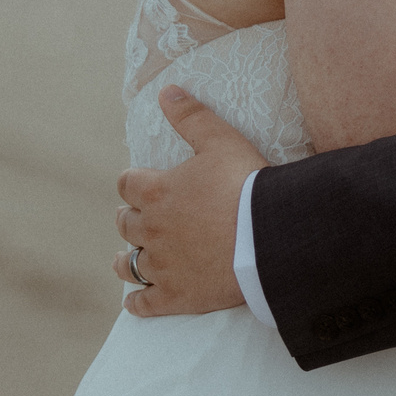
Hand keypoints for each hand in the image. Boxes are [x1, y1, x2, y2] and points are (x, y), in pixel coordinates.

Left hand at [113, 86, 268, 314]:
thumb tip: (166, 91)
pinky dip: (138, 303)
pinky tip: (135, 303)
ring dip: (126, 260)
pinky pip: (146, 304)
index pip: (127, 184)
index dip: (132, 183)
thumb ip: (191, 116)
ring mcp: (162, 266)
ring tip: (126, 259)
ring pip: (129, 264)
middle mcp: (151, 229)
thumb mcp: (221, 140)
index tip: (138, 184)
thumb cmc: (246, 185)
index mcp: (156, 191)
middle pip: (126, 223)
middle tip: (138, 218)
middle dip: (130, 218)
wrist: (270, 238)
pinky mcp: (177, 296)